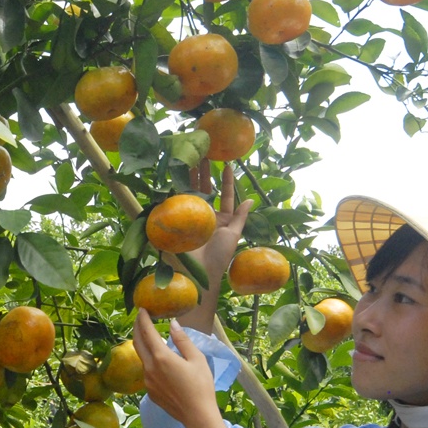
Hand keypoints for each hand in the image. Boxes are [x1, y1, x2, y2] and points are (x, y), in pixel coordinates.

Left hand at [132, 310, 226, 427]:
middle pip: (137, 343)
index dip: (143, 319)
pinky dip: (150, 361)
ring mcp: (147, 381)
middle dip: (137, 329)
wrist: (197, 415)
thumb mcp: (197, 359)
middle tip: (140, 318)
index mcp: (161, 357)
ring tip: (150, 337)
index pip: (147, 332)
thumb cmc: (201, 385)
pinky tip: (158, 362)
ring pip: (142, 358)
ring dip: (143, 346)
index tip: (141, 309)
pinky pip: (147, 372)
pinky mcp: (150, 391)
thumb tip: (173, 324)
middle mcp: (149, 368)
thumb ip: (183, 340)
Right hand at [186, 160, 252, 292]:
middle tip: (205, 154)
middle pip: (205, 189)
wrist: (200, 273)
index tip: (227, 165)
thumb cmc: (219, 256)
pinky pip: (177, 201)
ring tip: (192, 157)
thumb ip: (241, 216)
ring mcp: (190, 216)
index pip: (224, 195)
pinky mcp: (177, 219)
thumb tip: (251, 199)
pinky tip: (176, 173)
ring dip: (191, 175)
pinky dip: (176, 188)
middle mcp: (205, 215)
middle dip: (205, 172)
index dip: (226, 181)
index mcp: (220, 219)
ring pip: (191, 191)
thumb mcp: (234, 234)